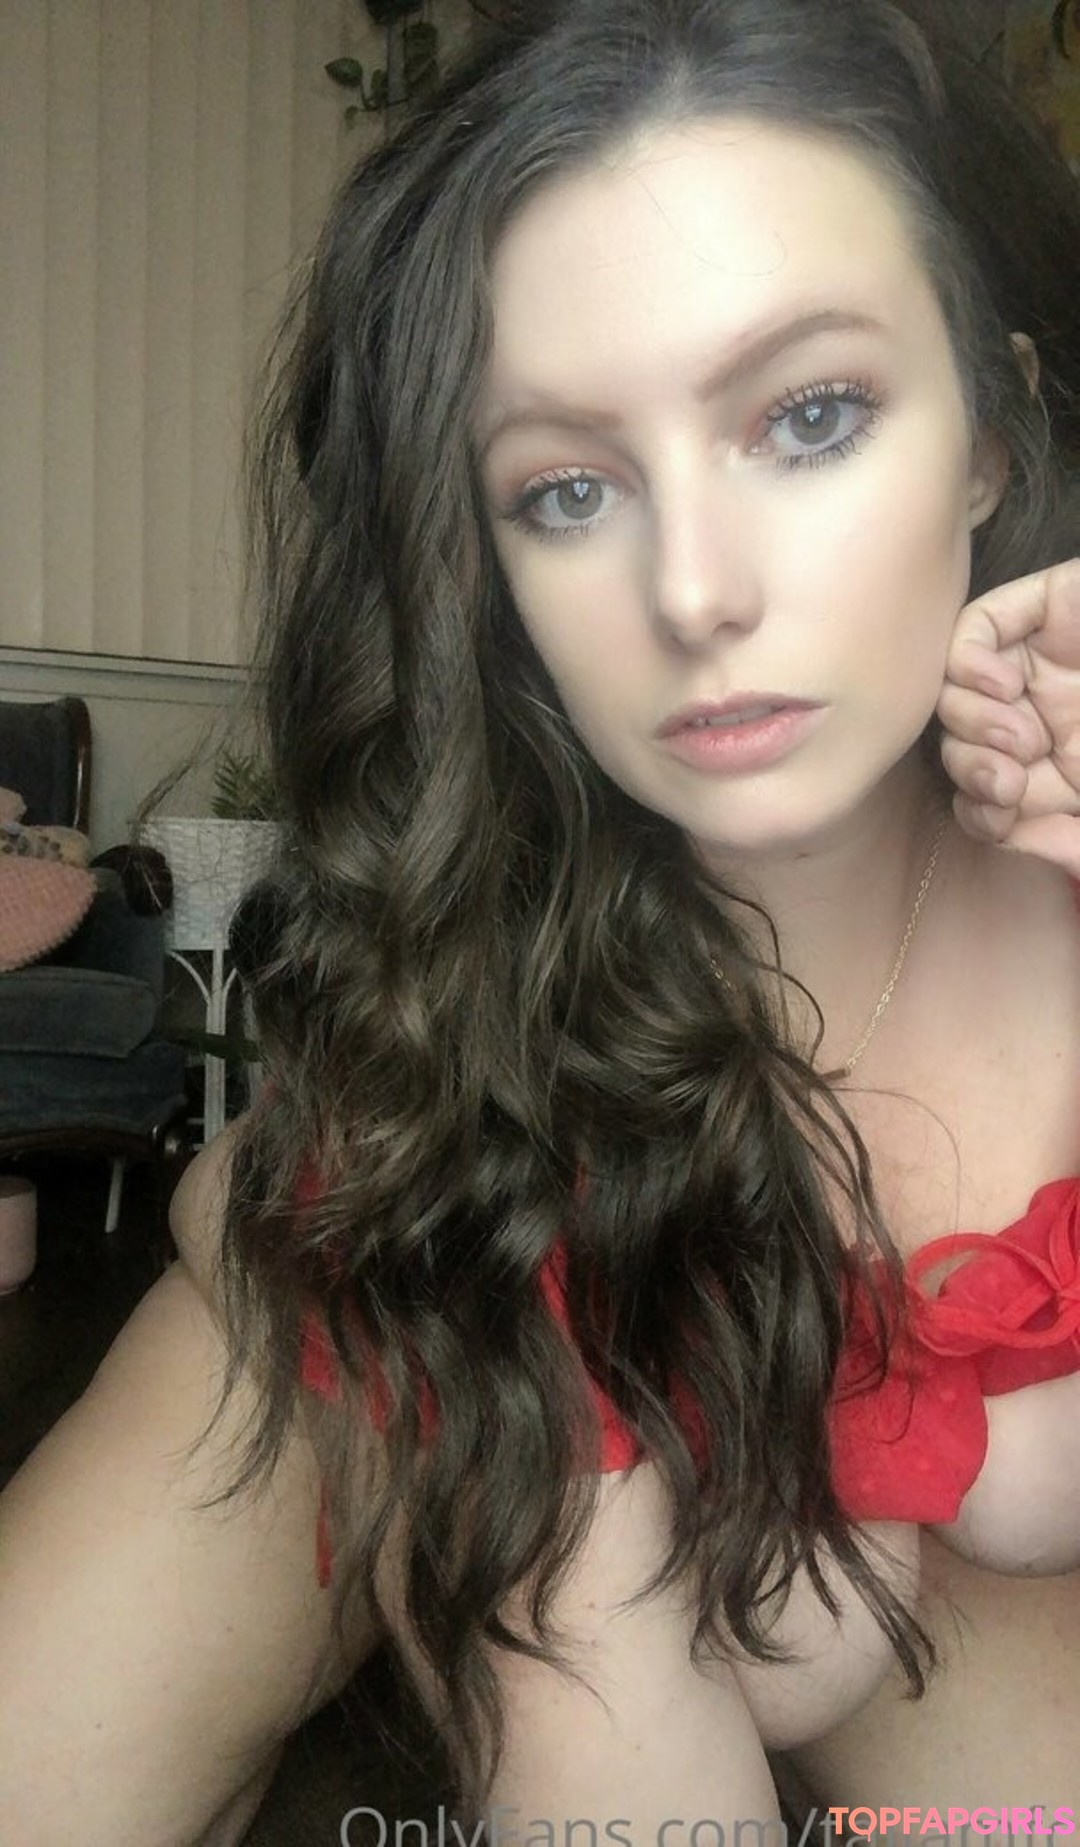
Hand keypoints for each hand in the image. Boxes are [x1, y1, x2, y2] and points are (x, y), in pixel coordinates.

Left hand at [937, 559, 1079, 874]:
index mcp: (1058, 770)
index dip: (978, 812)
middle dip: (971, 772)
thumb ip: (1074, 847)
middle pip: (960, 745)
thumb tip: (1010, 837)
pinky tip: (1007, 688)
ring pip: (954, 692)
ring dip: (972, 726)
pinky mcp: (1041, 610)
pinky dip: (970, 664)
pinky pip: (973, 630)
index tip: (1003, 820)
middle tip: (1010, 782)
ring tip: (1024, 739)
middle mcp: (1039, 716)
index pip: (982, 795)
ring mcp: (1035, 662)